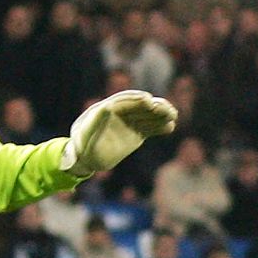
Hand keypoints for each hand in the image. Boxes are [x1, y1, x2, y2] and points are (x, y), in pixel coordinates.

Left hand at [61, 91, 177, 175]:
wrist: (86, 158)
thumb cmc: (83, 146)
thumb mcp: (85, 134)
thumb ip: (95, 121)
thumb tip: (106, 107)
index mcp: (106, 109)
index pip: (124, 101)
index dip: (136, 100)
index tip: (149, 101)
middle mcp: (120, 113)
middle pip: (139, 106)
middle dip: (153, 106)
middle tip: (167, 108)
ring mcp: (129, 123)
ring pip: (147, 116)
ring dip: (161, 115)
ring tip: (173, 116)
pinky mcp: (136, 133)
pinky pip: (150, 128)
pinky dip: (159, 127)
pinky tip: (170, 127)